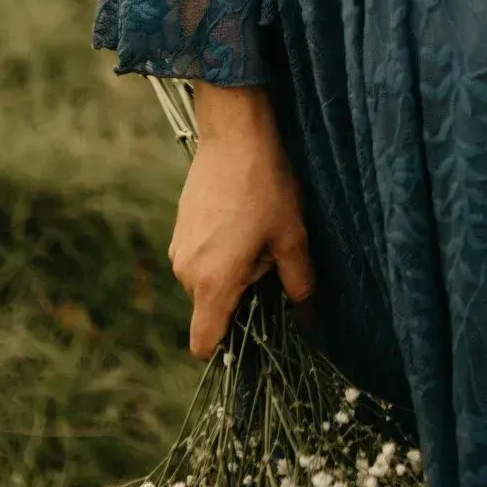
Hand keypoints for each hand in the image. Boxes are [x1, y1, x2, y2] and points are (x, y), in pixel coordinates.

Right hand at [170, 83, 314, 357]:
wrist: (235, 135)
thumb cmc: (267, 188)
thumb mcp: (292, 238)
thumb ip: (299, 285)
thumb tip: (309, 318)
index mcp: (214, 283)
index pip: (203, 344)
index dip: (225, 350)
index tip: (252, 334)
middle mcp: (187, 272)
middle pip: (210, 311)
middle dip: (238, 300)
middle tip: (268, 266)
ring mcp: (178, 249)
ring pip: (204, 283)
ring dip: (228, 274)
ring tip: (255, 238)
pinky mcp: (178, 229)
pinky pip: (198, 259)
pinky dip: (217, 254)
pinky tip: (240, 223)